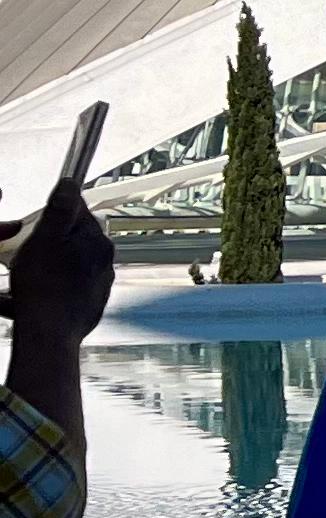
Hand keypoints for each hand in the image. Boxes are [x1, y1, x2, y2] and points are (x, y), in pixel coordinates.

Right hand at [6, 181, 118, 348]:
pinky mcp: (92, 301)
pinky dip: (55, 287)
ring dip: (50, 265)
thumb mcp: (44, 239)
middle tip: (28, 255)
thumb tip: (69, 182)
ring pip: (71, 263)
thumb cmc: (43, 287)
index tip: (37, 226)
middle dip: (50, 242)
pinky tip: (37, 295)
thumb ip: (59, 209)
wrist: (50, 334)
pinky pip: (70, 286)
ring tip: (29, 278)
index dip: (53, 215)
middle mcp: (105, 260)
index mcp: (96, 240)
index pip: (77, 211)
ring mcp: (101, 282)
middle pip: (73, 238)